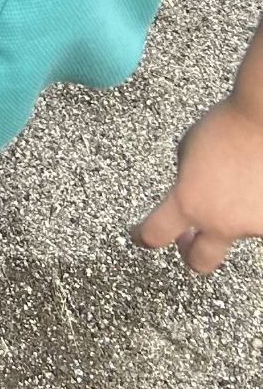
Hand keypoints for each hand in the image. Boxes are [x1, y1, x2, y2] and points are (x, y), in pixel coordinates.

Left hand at [134, 97, 262, 273]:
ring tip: (236, 179)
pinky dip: (250, 206)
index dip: (141, 237)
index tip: (138, 235)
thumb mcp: (187, 150)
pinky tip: (252, 181)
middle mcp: (219, 222)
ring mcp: (250, 226)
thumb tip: (188, 191)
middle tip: (187, 240)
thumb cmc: (225, 126)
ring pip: (233, 231)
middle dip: (189, 254)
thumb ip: (184, 179)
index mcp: (188, 202)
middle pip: (199, 262)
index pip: (154, 234)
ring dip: (228, 215)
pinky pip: (255, 219)